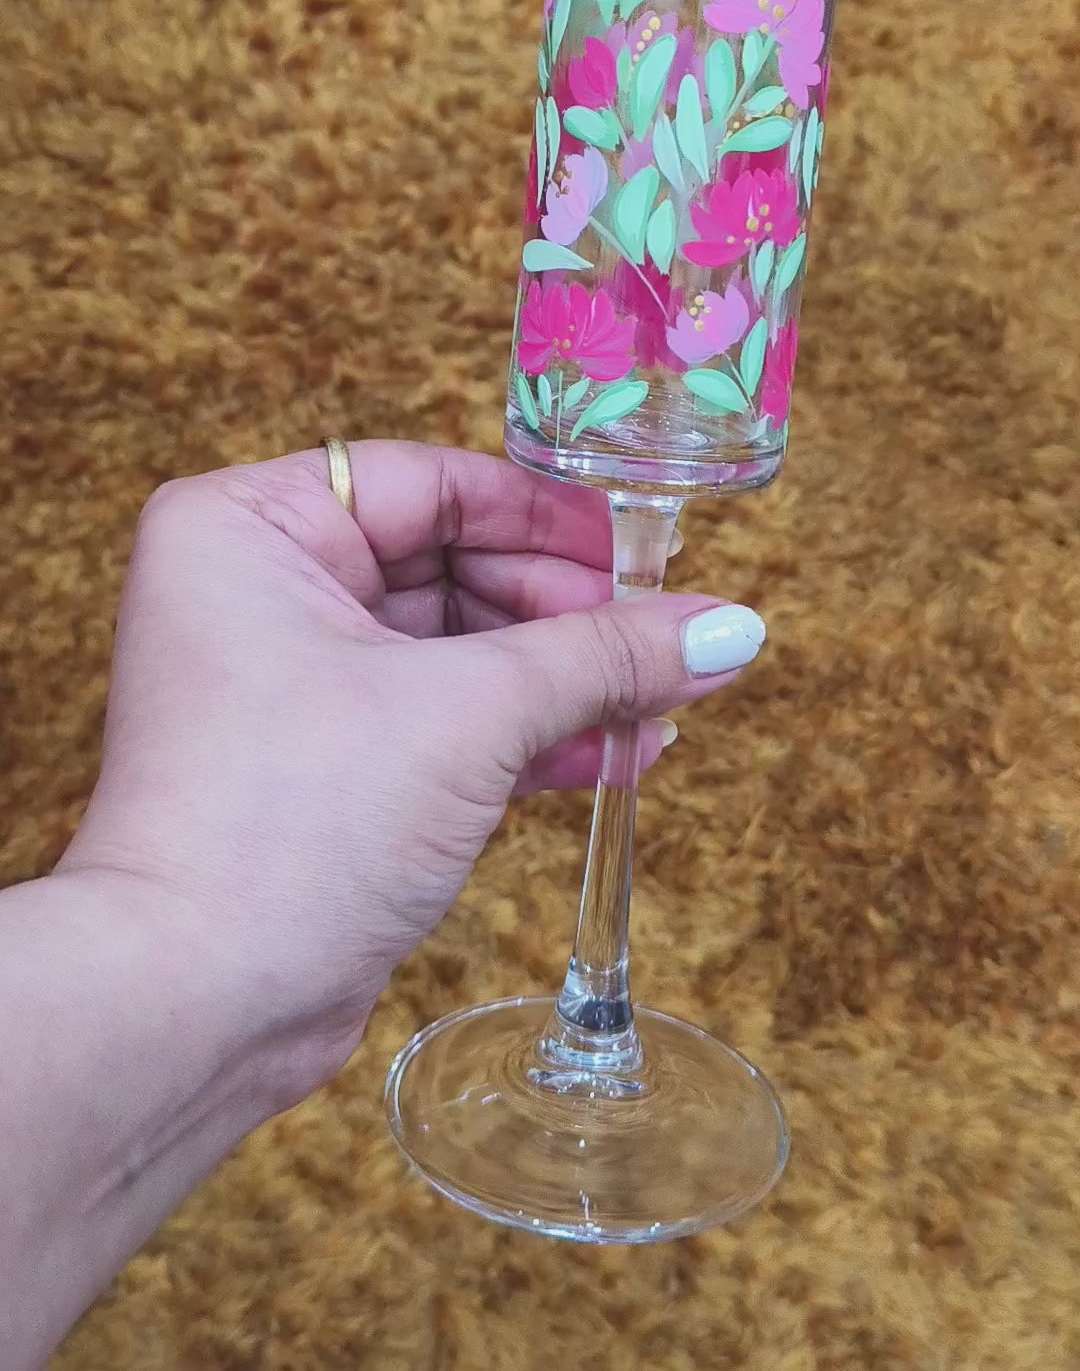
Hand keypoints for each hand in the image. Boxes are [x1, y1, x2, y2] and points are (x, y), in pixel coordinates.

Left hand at [60, 442, 765, 1096]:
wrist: (195, 1004)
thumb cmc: (289, 822)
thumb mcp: (469, 713)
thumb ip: (603, 656)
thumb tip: (728, 625)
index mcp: (250, 526)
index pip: (429, 483)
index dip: (544, 519)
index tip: (641, 554)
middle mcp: (257, 588)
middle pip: (449, 564)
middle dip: (566, 615)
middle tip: (665, 642)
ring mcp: (286, 681)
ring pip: (454, 650)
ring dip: (560, 681)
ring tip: (662, 708)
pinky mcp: (321, 764)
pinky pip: (440, 718)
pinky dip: (523, 735)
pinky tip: (614, 754)